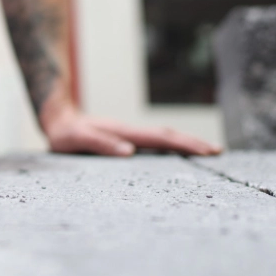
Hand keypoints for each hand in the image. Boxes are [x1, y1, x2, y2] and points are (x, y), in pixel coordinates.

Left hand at [42, 102, 221, 156]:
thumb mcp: (77, 140)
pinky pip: (152, 143)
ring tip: (208, 152)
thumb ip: (100, 144)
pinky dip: (170, 147)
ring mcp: (128, 134)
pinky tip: (179, 155)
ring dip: (184, 144)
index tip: (206, 150)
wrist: (57, 120)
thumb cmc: (64, 134)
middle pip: (166, 135)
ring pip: (161, 138)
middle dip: (193, 143)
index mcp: (123, 132)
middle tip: (219, 152)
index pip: (159, 138)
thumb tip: (129, 151)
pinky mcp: (124, 139)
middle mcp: (129, 132)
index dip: (184, 144)